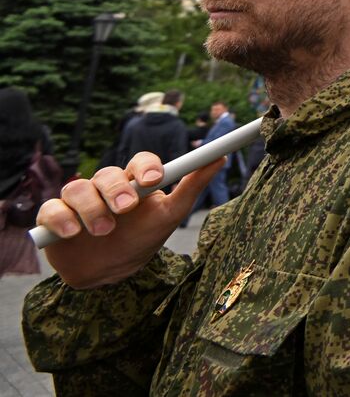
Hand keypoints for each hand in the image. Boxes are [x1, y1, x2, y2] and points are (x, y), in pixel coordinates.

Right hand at [37, 152, 224, 289]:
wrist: (110, 272)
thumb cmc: (143, 237)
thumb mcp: (171, 214)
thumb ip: (193, 186)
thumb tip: (220, 158)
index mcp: (135, 181)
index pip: (139, 162)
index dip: (145, 166)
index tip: (152, 180)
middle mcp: (105, 186)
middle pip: (107, 174)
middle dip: (117, 190)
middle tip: (126, 208)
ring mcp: (78, 200)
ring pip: (77, 188)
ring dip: (91, 208)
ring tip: (103, 230)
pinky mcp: (54, 218)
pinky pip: (49, 210)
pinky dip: (59, 219)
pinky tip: (71, 232)